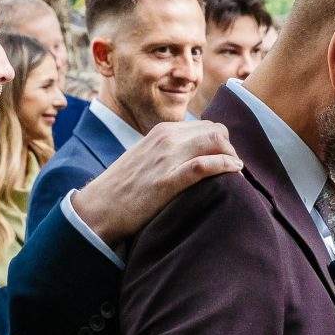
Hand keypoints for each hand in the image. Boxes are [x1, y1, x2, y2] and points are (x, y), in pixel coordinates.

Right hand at [71, 119, 241, 245]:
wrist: (98, 208)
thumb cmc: (123, 188)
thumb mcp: (146, 158)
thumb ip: (167, 152)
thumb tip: (191, 157)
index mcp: (162, 131)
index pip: (205, 126)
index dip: (221, 142)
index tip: (226, 159)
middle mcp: (166, 138)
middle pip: (216, 131)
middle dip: (229, 148)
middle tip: (232, 168)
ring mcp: (167, 157)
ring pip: (215, 142)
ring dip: (231, 157)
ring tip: (235, 174)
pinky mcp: (167, 180)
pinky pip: (205, 165)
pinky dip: (225, 166)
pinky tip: (234, 174)